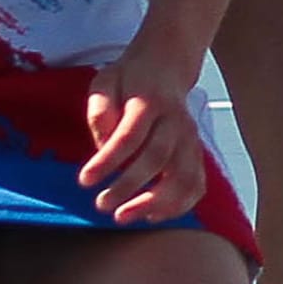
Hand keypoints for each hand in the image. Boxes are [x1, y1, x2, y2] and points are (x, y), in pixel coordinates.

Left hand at [79, 48, 206, 226]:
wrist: (167, 67)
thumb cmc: (129, 80)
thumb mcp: (105, 81)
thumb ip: (100, 108)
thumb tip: (102, 143)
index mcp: (149, 101)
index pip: (129, 136)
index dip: (107, 161)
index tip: (85, 181)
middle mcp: (175, 121)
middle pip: (157, 159)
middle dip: (128, 187)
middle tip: (102, 205)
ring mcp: (191, 139)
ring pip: (183, 177)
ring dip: (154, 203)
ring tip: (124, 216)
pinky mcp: (198, 153)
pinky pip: (196, 185)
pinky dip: (178, 206)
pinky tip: (151, 214)